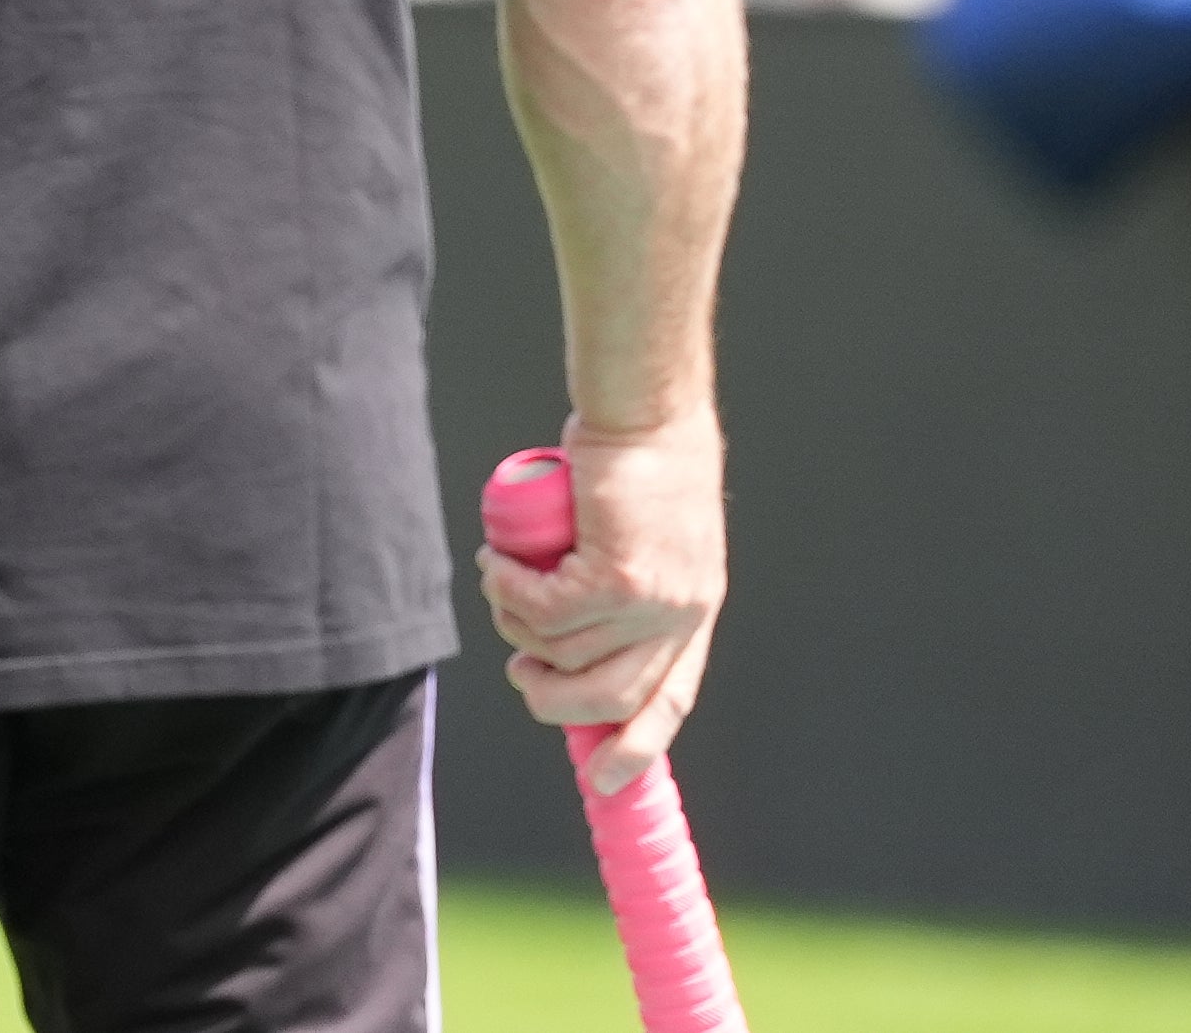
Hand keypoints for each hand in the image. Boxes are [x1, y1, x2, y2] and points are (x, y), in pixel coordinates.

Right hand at [478, 416, 723, 795]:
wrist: (646, 411)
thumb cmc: (640, 459)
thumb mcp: (647, 534)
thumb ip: (626, 581)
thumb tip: (573, 631)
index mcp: (694, 611)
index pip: (670, 698)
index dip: (636, 745)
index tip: (602, 778)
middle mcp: (681, 614)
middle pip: (608, 696)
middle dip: (550, 696)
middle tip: (519, 668)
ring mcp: (653, 599)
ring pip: (562, 647)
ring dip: (515, 621)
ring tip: (500, 580)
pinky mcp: (618, 575)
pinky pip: (544, 607)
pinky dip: (509, 589)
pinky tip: (496, 562)